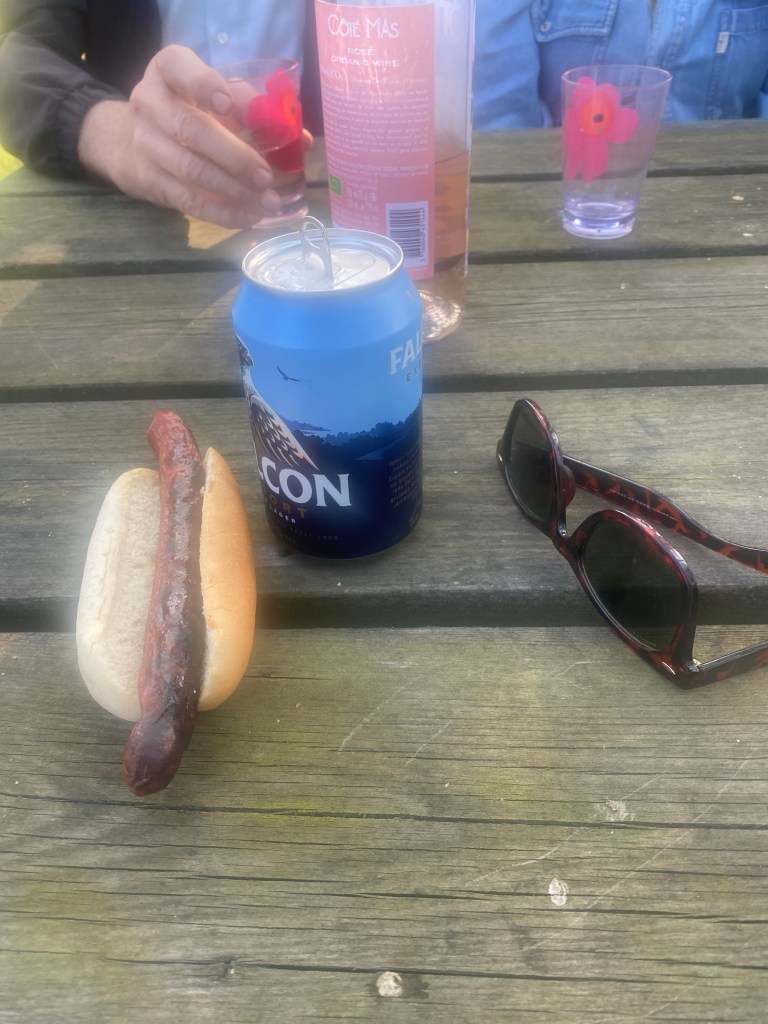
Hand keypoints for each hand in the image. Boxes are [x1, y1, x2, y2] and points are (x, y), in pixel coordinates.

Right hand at [77, 45, 286, 228]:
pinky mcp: (149, 179)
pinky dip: (221, 212)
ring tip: (267, 202)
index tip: (226, 103)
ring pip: (190, 170)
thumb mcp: (214, 97)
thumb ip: (253, 110)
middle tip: (265, 176)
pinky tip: (247, 217)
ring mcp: (145, 143)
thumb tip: (301, 139)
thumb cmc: (191, 111)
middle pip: (189, 128)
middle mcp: (149, 103)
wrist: (135, 142)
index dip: (203, 85)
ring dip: (233, 191)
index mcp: (168, 70)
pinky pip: (187, 201)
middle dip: (233, 156)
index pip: (177, 67)